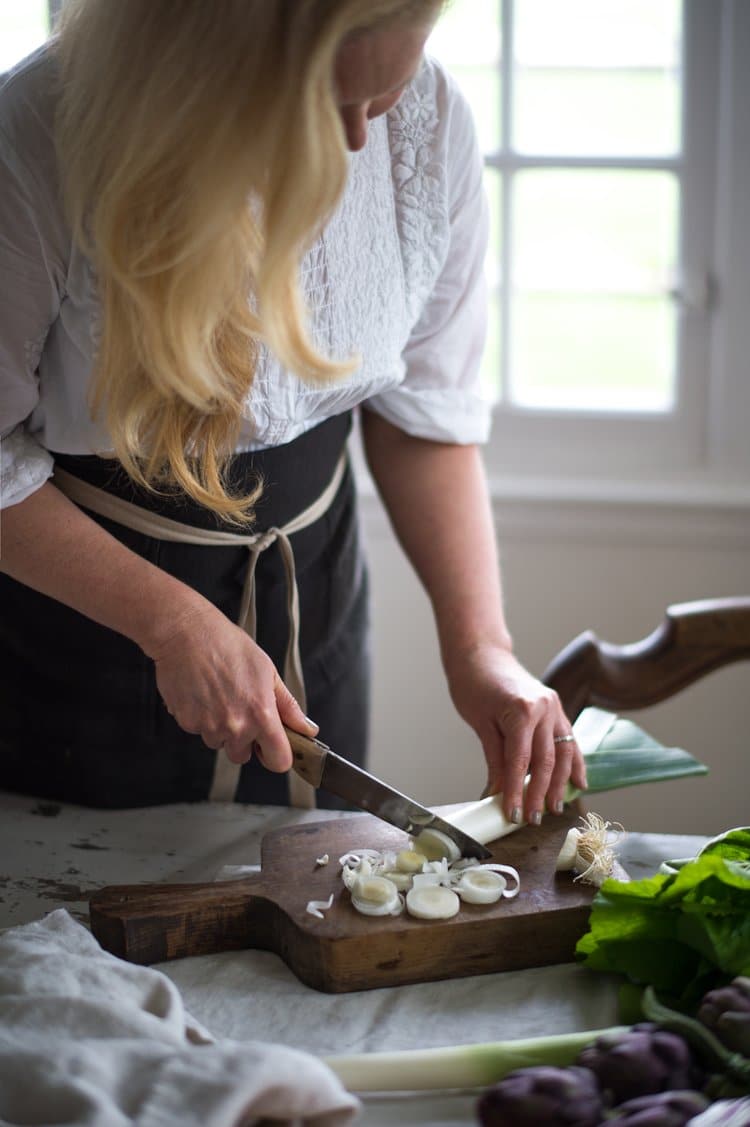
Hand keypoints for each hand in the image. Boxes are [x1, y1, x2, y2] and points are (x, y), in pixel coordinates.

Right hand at [145, 597, 316, 770]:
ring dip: (220, 728)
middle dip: (244, 740)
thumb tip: (307, 728)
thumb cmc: (228, 646)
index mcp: (261, 714)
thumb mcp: (268, 671)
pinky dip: (201, 718)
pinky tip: (203, 694)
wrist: (187, 634)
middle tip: (240, 709)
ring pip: (219, 743)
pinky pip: (199, 731)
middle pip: (244, 756)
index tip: (274, 746)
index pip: (279, 761)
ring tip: (219, 695)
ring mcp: (209, 727)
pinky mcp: (187, 723)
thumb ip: (288, 706)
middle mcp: (236, 726)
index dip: (278, 755)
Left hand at [446, 643, 586, 824]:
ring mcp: (554, 707)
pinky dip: (574, 762)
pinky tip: (578, 783)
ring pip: (563, 753)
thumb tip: (499, 793)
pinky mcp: (557, 708)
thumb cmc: (473, 683)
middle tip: (532, 818)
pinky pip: (569, 740)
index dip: (517, 791)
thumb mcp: (480, 723)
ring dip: (559, 784)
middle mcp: (544, 708)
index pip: (521, 761)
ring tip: (553, 808)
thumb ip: (495, 759)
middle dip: (539, 793)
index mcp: (521, 710)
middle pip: (546, 761)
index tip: (513, 813)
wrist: (481, 654)